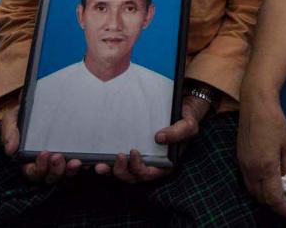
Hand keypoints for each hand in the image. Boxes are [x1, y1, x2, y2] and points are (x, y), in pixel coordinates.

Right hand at [0, 106, 81, 183]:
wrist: (44, 99)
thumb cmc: (26, 112)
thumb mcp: (13, 118)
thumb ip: (9, 132)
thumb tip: (10, 151)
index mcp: (30, 159)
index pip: (33, 172)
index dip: (39, 168)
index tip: (44, 153)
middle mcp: (47, 163)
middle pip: (50, 177)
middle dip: (55, 171)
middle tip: (58, 157)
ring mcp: (62, 160)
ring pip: (66, 175)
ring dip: (70, 171)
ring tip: (76, 162)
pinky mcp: (76, 153)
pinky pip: (83, 166)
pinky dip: (86, 166)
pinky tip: (91, 162)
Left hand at [93, 93, 210, 182]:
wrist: (181, 108)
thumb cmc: (186, 118)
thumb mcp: (187, 125)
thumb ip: (177, 132)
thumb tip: (159, 138)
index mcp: (165, 164)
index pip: (149, 174)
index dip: (139, 168)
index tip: (133, 151)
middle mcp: (151, 165)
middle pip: (133, 177)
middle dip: (122, 172)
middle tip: (117, 156)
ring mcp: (140, 159)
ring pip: (123, 173)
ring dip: (111, 171)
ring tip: (100, 165)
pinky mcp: (130, 151)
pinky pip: (119, 162)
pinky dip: (108, 163)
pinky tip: (97, 159)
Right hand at [238, 96, 285, 219]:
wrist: (255, 104)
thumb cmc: (276, 123)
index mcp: (266, 166)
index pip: (273, 198)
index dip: (283, 209)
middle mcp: (251, 169)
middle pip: (261, 198)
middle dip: (274, 204)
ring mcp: (243, 165)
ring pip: (252, 191)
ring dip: (264, 196)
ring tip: (278, 192)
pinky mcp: (239, 159)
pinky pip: (247, 181)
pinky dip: (257, 187)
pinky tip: (267, 180)